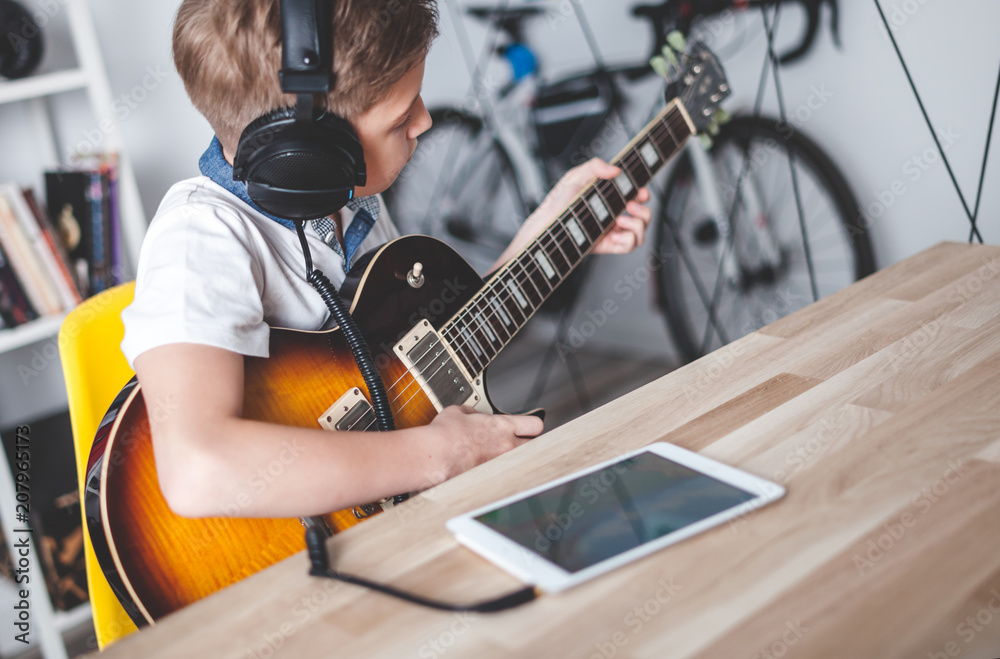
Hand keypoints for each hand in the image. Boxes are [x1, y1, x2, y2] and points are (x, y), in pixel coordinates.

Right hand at [426, 406, 542, 479]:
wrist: (435, 456)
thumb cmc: (444, 434)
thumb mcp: (458, 412)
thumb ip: (473, 413)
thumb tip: (474, 416)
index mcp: (502, 426)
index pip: (535, 425)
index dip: (532, 426)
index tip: (526, 428)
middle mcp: (507, 446)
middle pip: (536, 446)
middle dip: (530, 445)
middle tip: (520, 444)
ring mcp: (501, 464)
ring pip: (522, 464)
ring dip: (517, 461)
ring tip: (505, 460)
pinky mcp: (491, 480)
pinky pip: (504, 477)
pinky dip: (500, 475)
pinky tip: (490, 474)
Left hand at [531, 158, 652, 254]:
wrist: (544, 226)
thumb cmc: (557, 202)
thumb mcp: (575, 177)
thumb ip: (595, 166)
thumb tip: (616, 170)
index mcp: (610, 198)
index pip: (636, 196)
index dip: (644, 194)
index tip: (640, 191)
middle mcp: (614, 214)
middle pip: (644, 215)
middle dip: (644, 210)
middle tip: (630, 205)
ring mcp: (612, 231)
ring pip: (640, 232)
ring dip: (637, 225)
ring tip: (620, 220)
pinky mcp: (607, 246)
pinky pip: (629, 246)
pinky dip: (628, 240)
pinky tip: (614, 234)